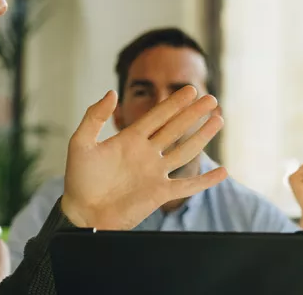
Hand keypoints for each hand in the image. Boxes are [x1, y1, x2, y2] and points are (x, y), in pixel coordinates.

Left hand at [60, 87, 226, 230]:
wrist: (83, 212)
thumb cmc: (78, 179)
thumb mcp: (81, 143)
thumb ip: (94, 117)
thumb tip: (112, 93)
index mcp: (130, 139)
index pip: (158, 116)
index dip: (174, 103)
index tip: (190, 89)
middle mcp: (147, 153)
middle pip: (176, 129)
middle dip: (194, 114)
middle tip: (212, 99)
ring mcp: (155, 173)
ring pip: (185, 151)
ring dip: (202, 136)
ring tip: (218, 120)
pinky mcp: (160, 193)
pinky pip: (187, 186)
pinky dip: (206, 181)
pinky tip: (223, 172)